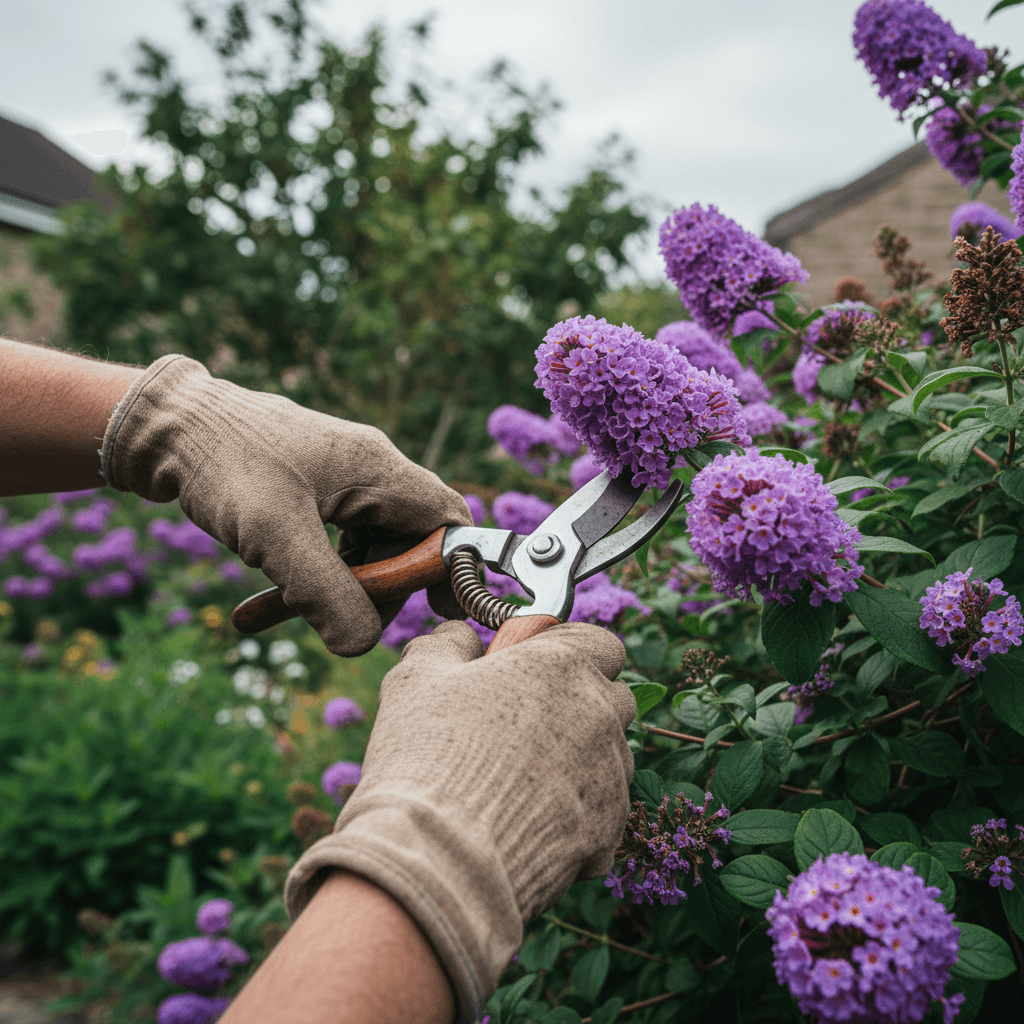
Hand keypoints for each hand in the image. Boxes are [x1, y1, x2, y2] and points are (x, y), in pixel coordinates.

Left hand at [100, 355, 471, 655]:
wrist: (162, 426)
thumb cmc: (222, 464)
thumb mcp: (274, 534)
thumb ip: (324, 592)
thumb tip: (361, 645)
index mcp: (377, 469)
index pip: (448, 520)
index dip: (450, 568)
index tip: (432, 611)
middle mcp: (369, 470)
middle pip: (408, 543)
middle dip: (375, 588)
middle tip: (331, 617)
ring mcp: (340, 480)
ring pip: (365, 549)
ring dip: (333, 587)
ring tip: (278, 609)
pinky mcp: (311, 491)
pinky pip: (330, 543)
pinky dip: (305, 575)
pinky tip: (262, 604)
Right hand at [283, 620, 635, 1023]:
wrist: (437, 859)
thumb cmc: (425, 757)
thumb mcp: (417, 678)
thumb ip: (447, 644)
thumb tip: (459, 638)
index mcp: (561, 666)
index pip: (599, 643)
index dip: (568, 652)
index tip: (535, 669)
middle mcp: (599, 714)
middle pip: (613, 697)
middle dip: (580, 704)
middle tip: (527, 723)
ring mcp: (610, 774)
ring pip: (612, 755)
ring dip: (582, 758)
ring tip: (523, 780)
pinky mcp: (609, 830)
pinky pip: (605, 811)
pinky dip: (577, 814)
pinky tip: (531, 823)